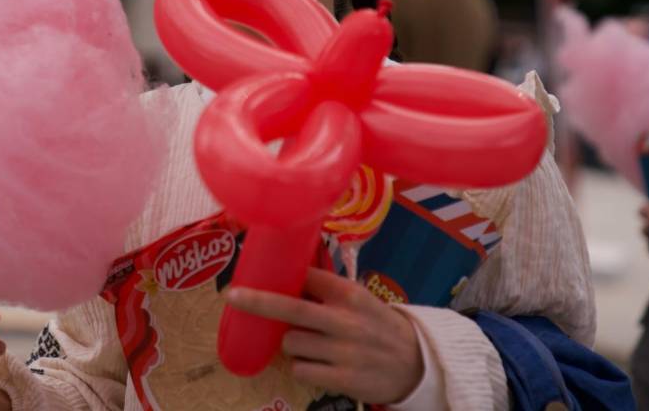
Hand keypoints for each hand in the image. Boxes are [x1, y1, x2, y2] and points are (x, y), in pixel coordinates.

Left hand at [224, 267, 423, 404]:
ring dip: (292, 343)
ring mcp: (343, 351)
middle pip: (290, 309)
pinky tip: (317, 363)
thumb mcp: (359, 300)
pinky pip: (300, 370)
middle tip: (232, 295)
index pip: (307, 277)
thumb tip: (285, 276)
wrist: (415, 363)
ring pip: (290, 343)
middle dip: (257, 301)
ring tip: (310, 343)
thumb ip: (327, 291)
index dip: (282, 274)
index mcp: (349, 294)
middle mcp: (345, 320)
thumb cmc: (377, 325)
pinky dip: (301, 367)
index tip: (256, 270)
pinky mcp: (342, 379)